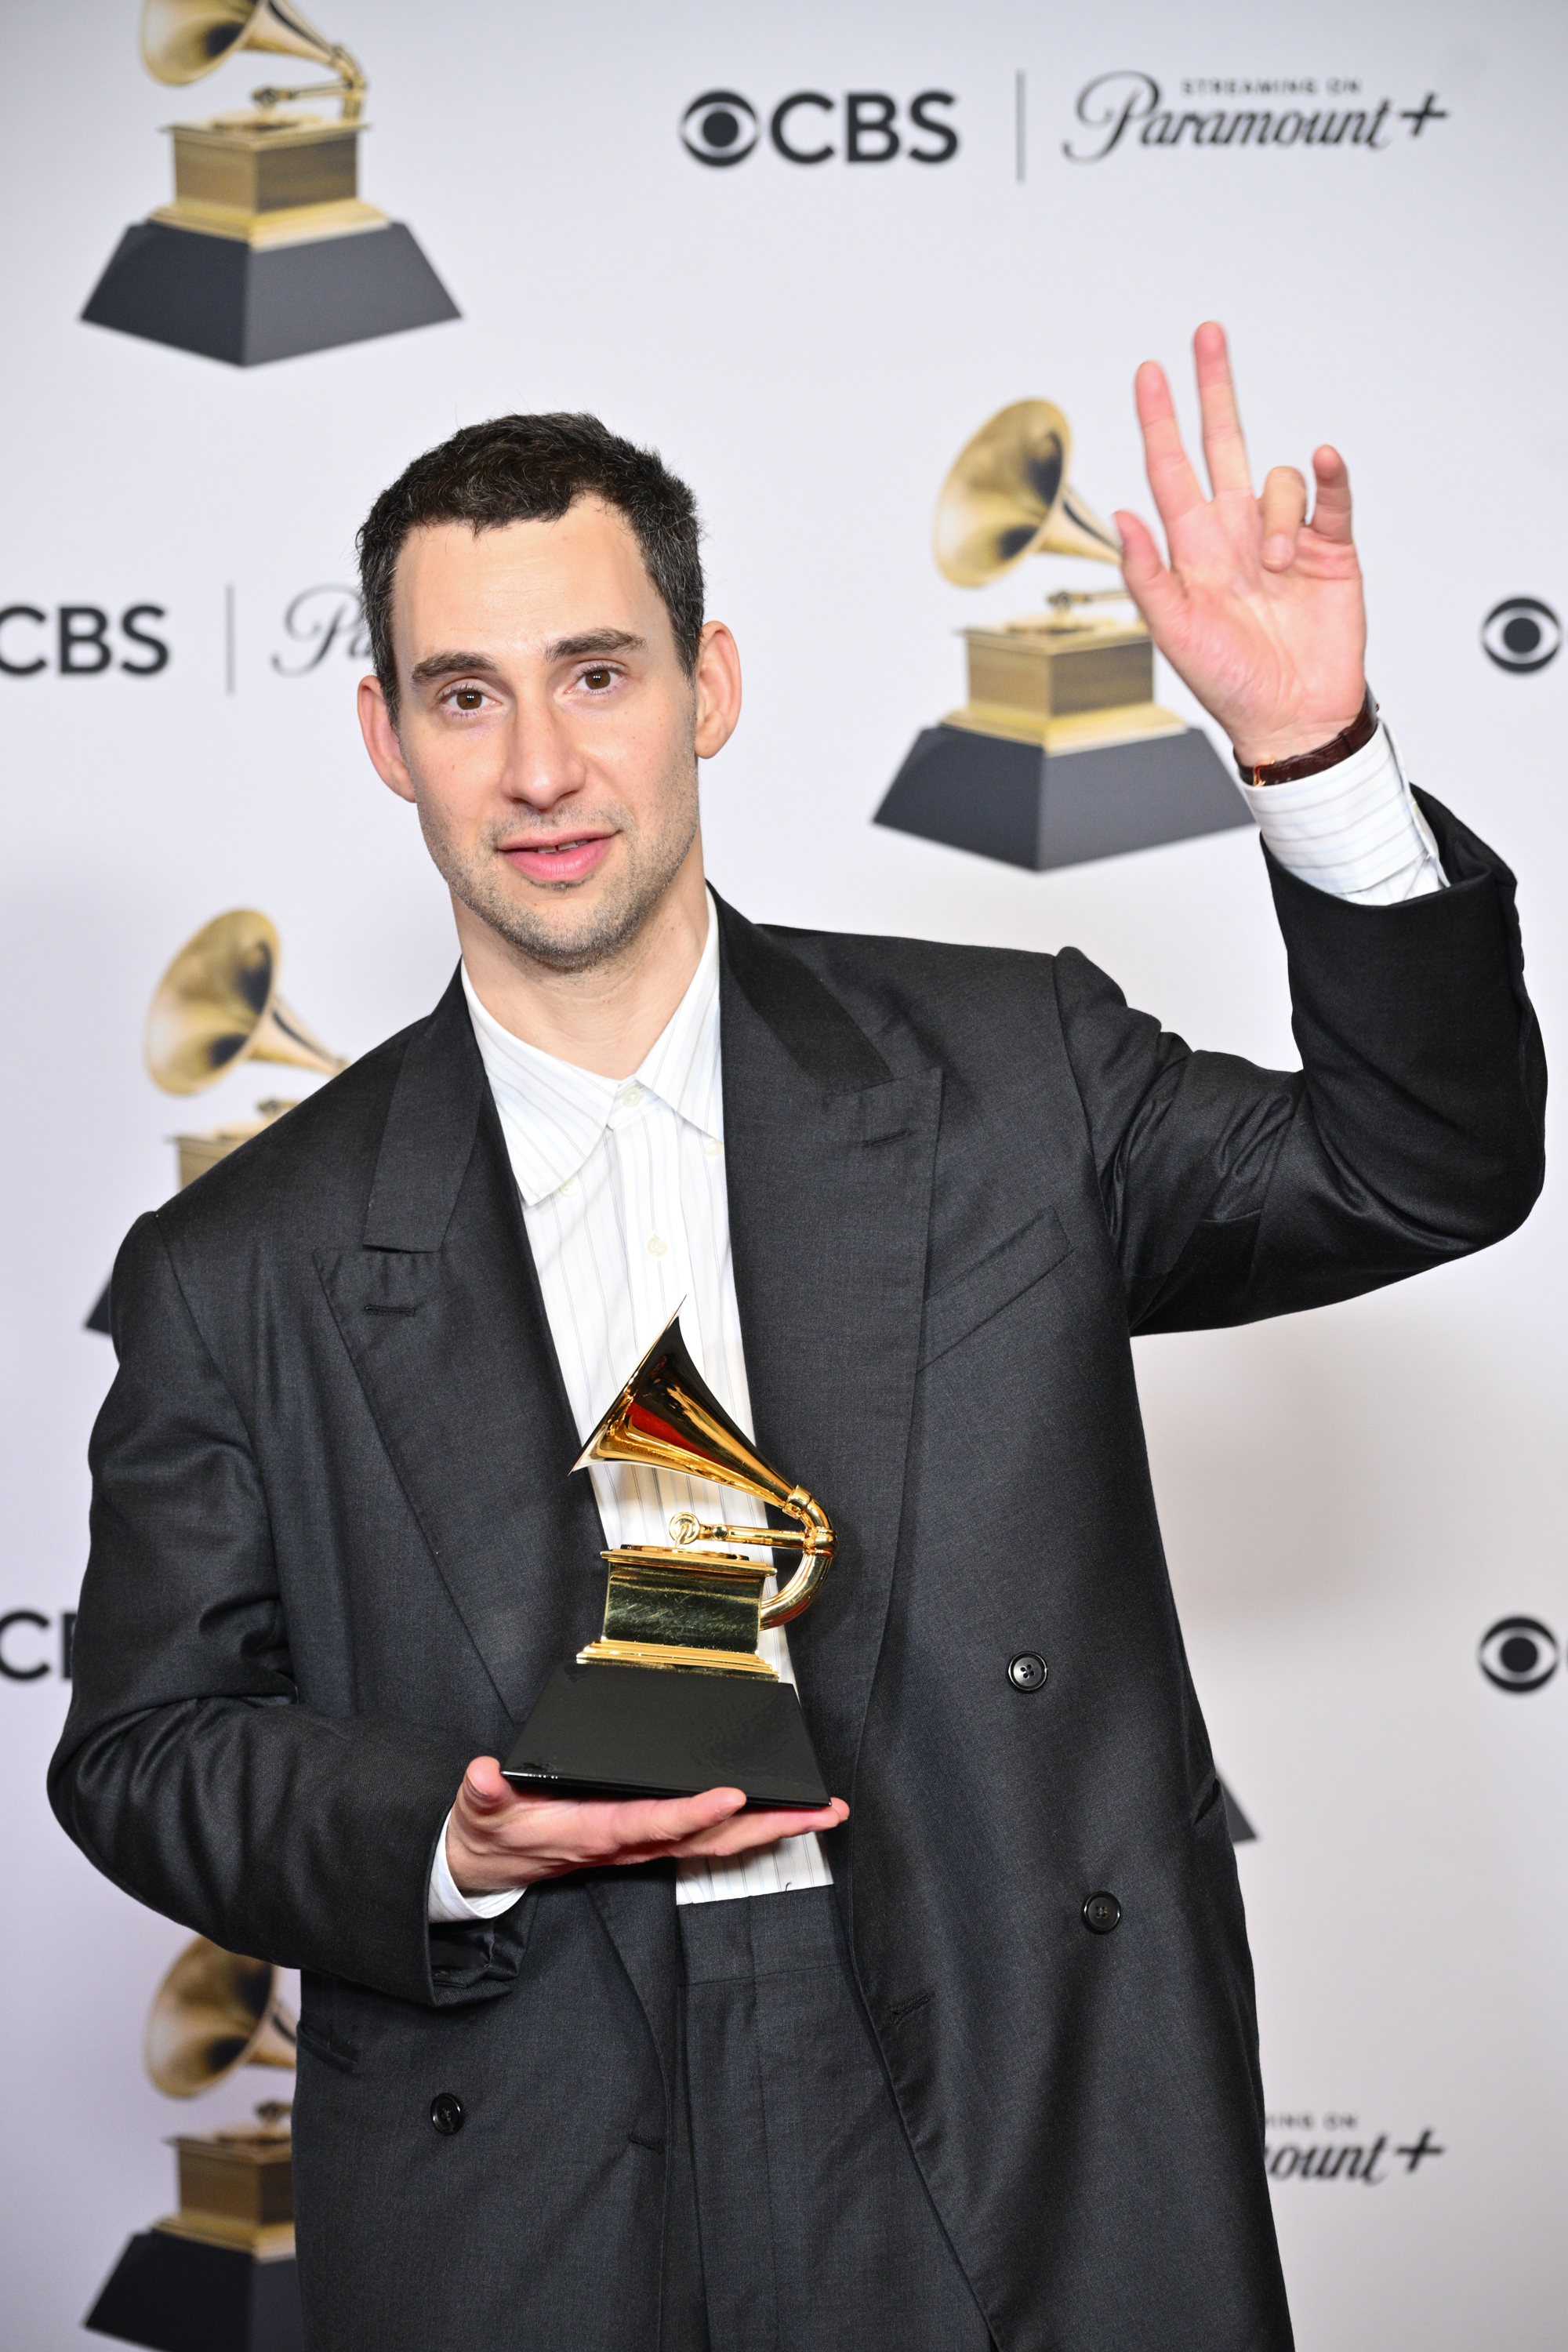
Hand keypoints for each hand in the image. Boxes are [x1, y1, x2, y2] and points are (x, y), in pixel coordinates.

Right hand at [445, 1754, 848, 1893]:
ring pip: (719, 1839)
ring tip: (820, 1813)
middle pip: (710, 1837)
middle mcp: (630, 1842)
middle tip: (820, 1811)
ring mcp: (643, 1845)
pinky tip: (778, 1816)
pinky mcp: (647, 1840)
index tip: (732, 1793)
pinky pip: (708, 1837)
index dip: (693, 1811)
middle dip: (768, 1823)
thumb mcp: (481, 1810)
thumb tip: (483, 1774)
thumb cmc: (494, 1831)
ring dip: (772, 1826)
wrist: (490, 1864)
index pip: (653, 1821)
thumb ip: (484, 1793)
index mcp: (596, 1831)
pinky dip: (749, 1826)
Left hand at [1114, 321, 1367, 768]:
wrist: (1291, 713)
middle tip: (1207, 337)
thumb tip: (1122, 518)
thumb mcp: (1173, 631)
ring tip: (1277, 568)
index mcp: (1194, 548)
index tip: (1149, 373)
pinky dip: (1328, 476)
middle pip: (1223, 442)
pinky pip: (1331, 494)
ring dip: (1277, 514)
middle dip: (1214, 389)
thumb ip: (1145, 574)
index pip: (1170, 469)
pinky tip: (1323, 464)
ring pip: (1278, 480)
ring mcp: (1283, 536)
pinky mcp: (1330, 547)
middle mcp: (1236, 532)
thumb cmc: (1228, 681)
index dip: (1159, 420)